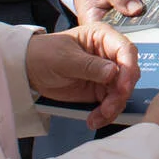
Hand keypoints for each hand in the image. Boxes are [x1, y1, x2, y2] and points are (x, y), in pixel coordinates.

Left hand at [24, 23, 140, 127]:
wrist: (29, 69)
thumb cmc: (45, 54)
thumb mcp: (65, 58)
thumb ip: (89, 65)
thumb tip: (113, 72)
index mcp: (103, 37)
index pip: (126, 50)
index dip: (129, 68)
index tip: (123, 87)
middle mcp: (109, 55)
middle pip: (128, 74)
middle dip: (121, 93)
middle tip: (109, 108)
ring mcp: (106, 74)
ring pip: (121, 92)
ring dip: (113, 107)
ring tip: (98, 118)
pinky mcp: (100, 90)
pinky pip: (110, 104)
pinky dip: (105, 114)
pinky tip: (93, 120)